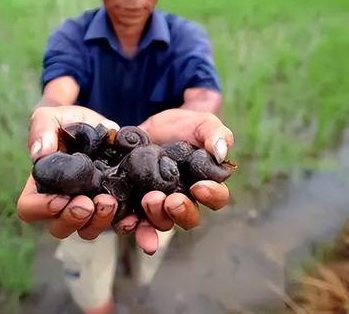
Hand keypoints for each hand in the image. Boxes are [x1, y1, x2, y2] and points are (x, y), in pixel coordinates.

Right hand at [17, 106, 119, 240]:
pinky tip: (131, 215)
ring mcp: (88, 208)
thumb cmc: (67, 122)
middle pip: (59, 227)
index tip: (61, 198)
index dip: (42, 209)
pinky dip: (124, 223)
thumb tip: (39, 153)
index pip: (29, 209)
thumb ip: (42, 129)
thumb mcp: (52, 117)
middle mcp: (62, 203)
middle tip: (89, 203)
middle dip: (73, 219)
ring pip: (87, 230)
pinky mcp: (112, 205)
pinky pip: (117, 224)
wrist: (100, 125)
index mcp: (41, 186)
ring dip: (98, 222)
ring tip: (109, 201)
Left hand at [114, 109, 234, 254]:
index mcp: (206, 185)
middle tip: (172, 200)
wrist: (152, 126)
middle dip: (181, 212)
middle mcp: (184, 200)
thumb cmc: (185, 126)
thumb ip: (215, 134)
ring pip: (163, 222)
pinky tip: (127, 221)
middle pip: (189, 218)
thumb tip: (221, 152)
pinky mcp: (136, 202)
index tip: (199, 186)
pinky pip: (135, 221)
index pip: (217, 197)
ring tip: (149, 199)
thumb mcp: (202, 123)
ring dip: (157, 217)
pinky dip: (131, 225)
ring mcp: (160, 204)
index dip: (211, 196)